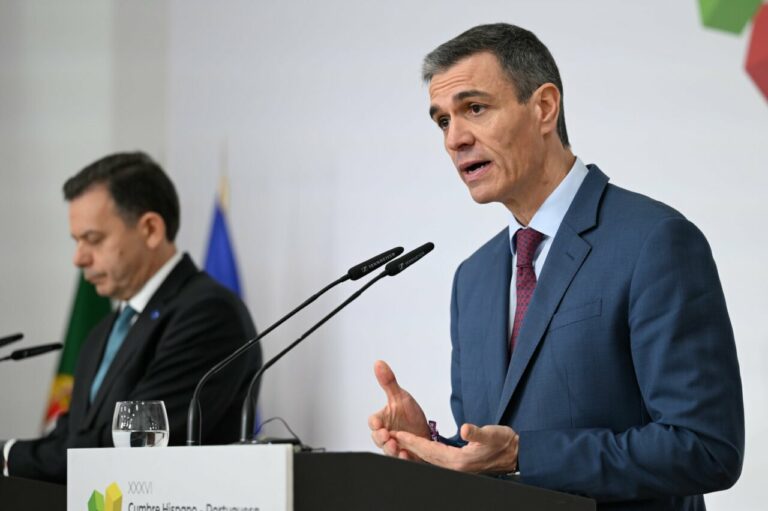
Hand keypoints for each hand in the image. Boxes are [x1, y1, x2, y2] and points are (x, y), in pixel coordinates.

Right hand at [368, 360, 430, 459]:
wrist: (427, 432)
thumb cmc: (409, 415)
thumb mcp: (401, 397)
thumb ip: (388, 382)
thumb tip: (378, 362)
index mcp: (383, 420)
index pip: (373, 421)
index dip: (374, 423)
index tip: (377, 423)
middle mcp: (386, 435)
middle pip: (377, 439)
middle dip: (381, 439)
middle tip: (387, 436)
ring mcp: (395, 446)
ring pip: (388, 451)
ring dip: (391, 450)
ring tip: (397, 447)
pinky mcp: (406, 456)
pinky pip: (402, 460)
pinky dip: (404, 458)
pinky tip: (407, 455)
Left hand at [393, 423, 518, 473]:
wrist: (516, 453)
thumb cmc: (504, 442)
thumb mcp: (492, 434)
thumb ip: (477, 433)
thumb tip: (466, 429)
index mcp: (460, 461)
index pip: (429, 451)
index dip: (412, 442)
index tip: (397, 434)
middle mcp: (456, 467)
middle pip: (426, 457)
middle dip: (408, 447)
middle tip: (391, 436)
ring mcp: (457, 468)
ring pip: (430, 459)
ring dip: (415, 450)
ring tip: (400, 440)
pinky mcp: (460, 465)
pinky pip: (437, 459)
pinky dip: (425, 452)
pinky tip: (420, 447)